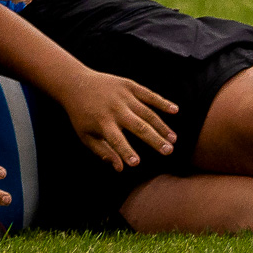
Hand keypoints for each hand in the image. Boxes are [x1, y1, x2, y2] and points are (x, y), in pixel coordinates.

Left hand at [54, 70, 179, 171]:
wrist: (77, 84)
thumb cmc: (82, 115)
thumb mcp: (85, 135)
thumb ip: (103, 152)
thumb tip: (120, 168)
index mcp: (102, 123)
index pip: (116, 141)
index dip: (126, 152)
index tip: (136, 163)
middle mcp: (115, 110)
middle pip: (139, 127)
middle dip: (155, 140)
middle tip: (169, 151)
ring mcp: (124, 97)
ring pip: (148, 113)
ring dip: (162, 126)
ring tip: (173, 139)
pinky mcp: (130, 86)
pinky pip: (150, 95)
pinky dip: (162, 102)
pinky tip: (175, 110)